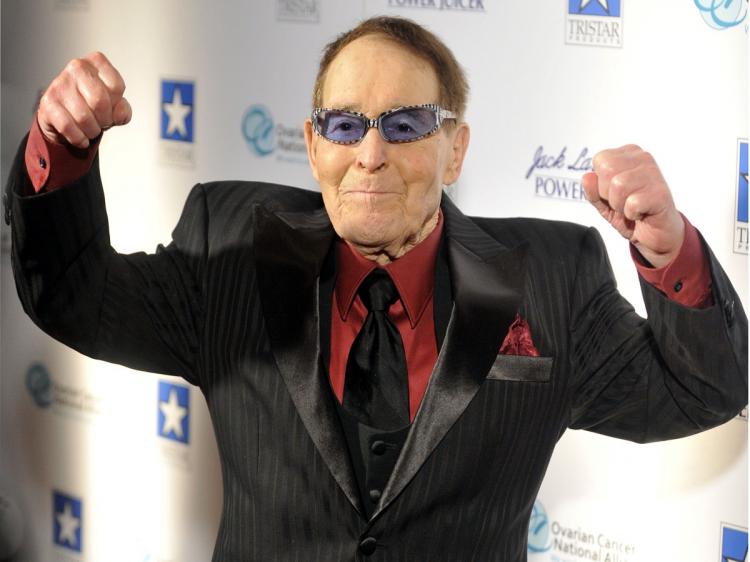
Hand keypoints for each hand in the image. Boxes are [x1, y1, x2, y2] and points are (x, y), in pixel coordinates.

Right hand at [38, 51, 130, 148]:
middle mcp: (77, 67)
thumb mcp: (114, 106)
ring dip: (92, 131)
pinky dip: (78, 138)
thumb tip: (118, 113)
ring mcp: (59, 83)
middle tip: (101, 121)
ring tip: (90, 127)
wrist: (66, 116)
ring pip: (84, 117)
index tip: (110, 107)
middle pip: (100, 102)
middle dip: (104, 120)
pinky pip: (68, 127)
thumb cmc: (93, 106)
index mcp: (96, 62)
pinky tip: (80, 136)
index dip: (116, 105)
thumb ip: (122, 109)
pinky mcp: (47, 102)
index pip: (117, 87)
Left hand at [582, 145, 684, 268]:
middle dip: (608, 193)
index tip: (615, 193)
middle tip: (623, 202)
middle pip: (607, 169)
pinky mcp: (661, 193)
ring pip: (618, 185)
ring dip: (620, 205)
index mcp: (629, 154)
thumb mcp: (604, 203)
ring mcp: (654, 174)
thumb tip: (587, 177)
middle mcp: (643, 158)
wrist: (656, 234)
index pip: (600, 160)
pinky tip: (641, 213)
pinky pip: (632, 203)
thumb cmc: (632, 213)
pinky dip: (631, 214)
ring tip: (632, 208)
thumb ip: (592, 190)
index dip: (600, 183)